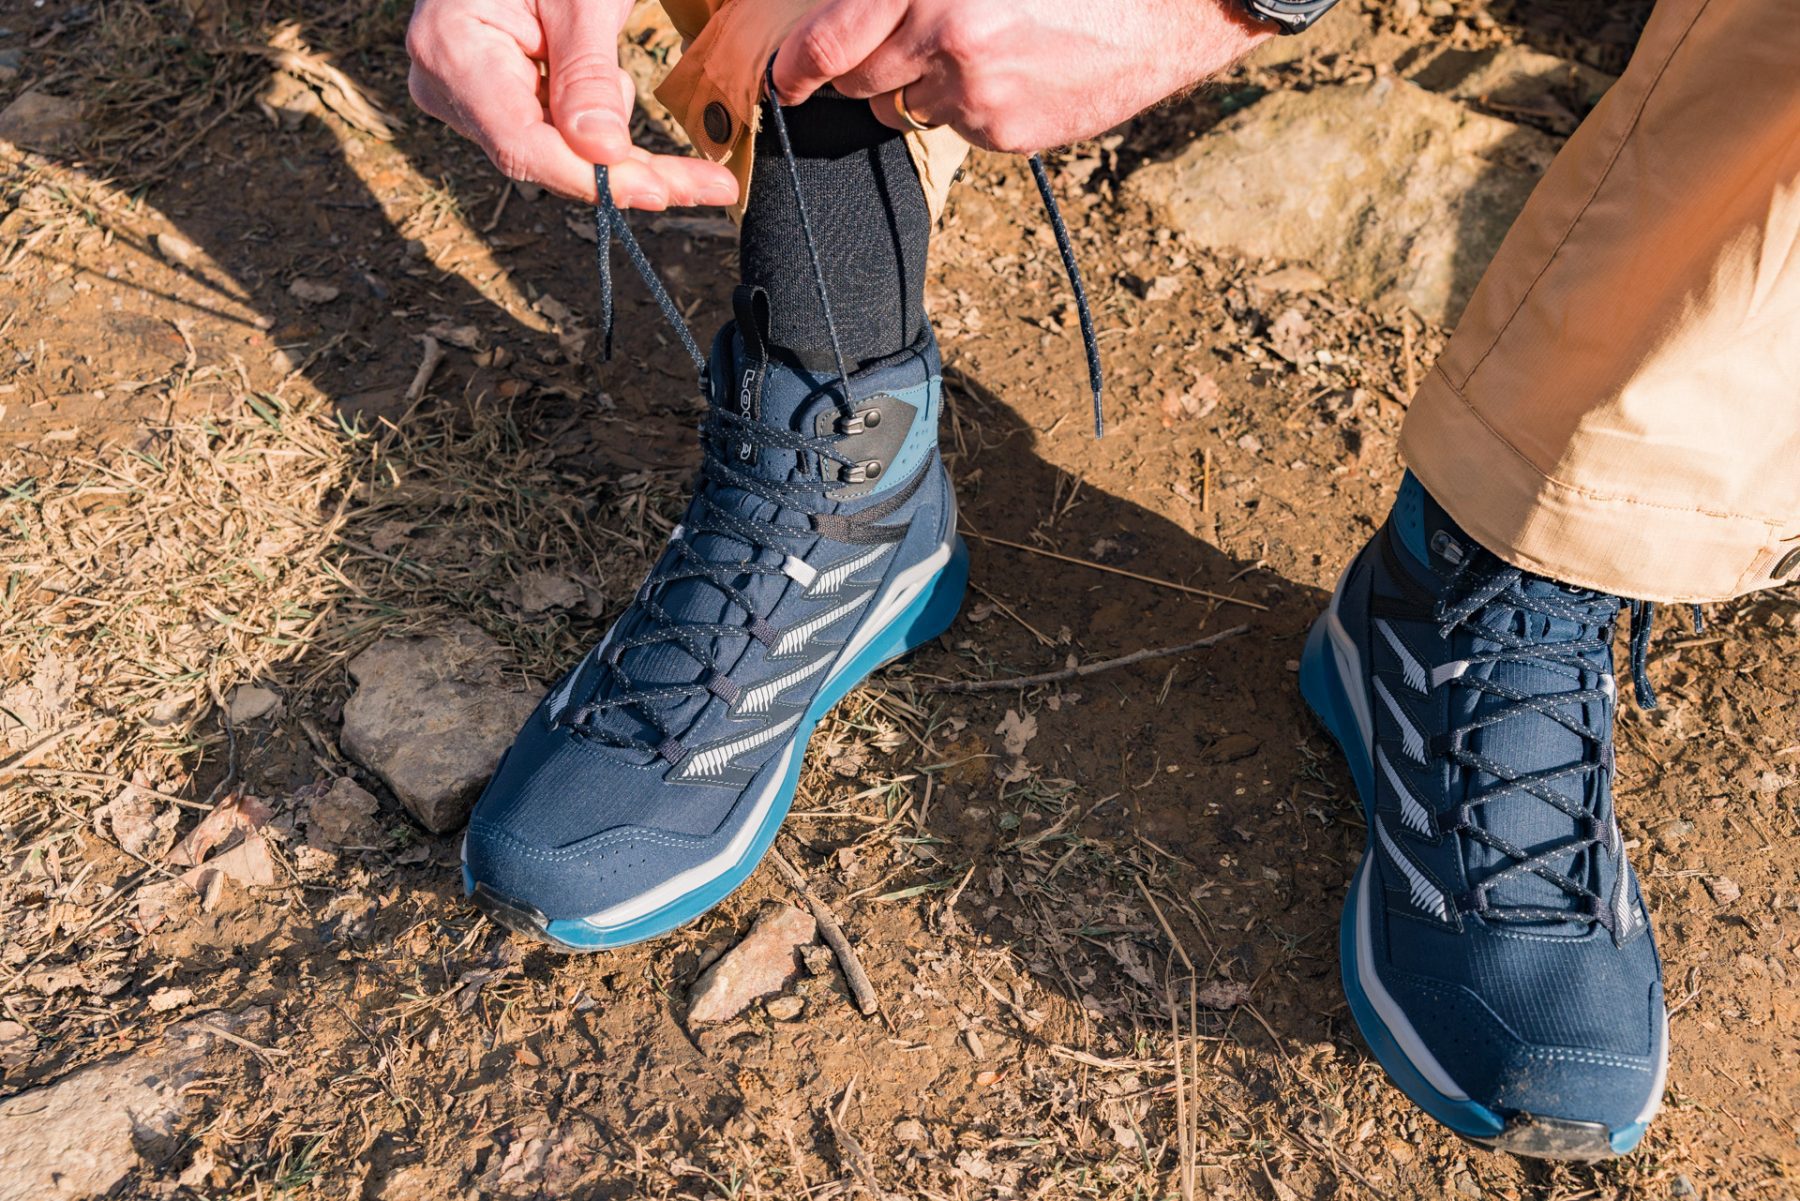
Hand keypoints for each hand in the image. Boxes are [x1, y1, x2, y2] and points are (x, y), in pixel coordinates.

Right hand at [406, 0, 738, 207]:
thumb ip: (585, 72)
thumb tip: (602, 151)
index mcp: (451, 49)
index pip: (523, 144)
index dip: (593, 177)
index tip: (661, 192)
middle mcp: (446, 85)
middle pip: (544, 157)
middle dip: (626, 170)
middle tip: (708, 185)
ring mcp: (465, 98)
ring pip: (555, 151)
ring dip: (610, 137)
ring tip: (614, 63)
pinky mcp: (493, 103)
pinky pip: (554, 133)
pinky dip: (597, 124)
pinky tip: (609, 83)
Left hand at [773, 0, 1273, 153]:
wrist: (1165, 6)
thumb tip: (850, 19)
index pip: (830, 39)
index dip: (797, 66)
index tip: (785, 80)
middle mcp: (942, 33)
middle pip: (859, 79)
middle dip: (865, 69)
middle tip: (901, 47)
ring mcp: (974, 91)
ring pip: (905, 108)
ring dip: (920, 87)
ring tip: (978, 49)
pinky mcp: (1006, 131)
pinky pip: (957, 128)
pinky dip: (971, 107)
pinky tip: (1015, 72)